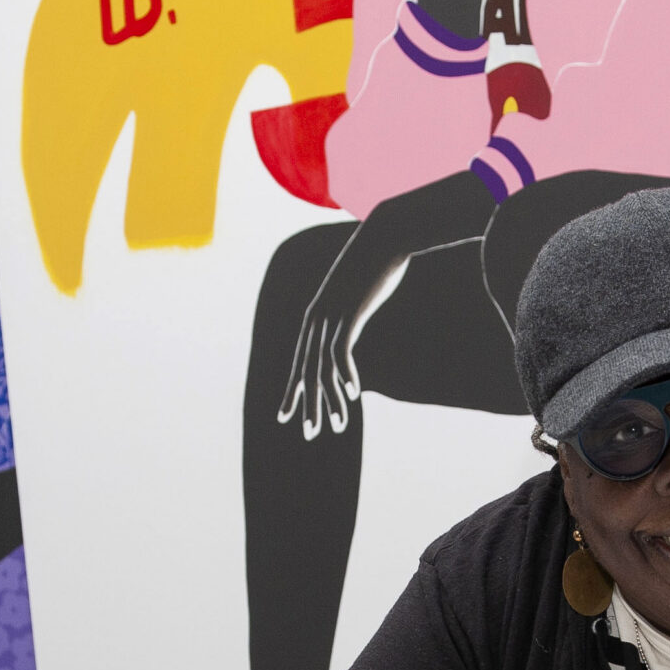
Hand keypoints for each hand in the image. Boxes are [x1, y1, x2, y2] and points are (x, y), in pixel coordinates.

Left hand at [276, 218, 410, 441]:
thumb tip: (350, 323)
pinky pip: (343, 350)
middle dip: (308, 405)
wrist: (384, 235)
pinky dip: (345, 373)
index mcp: (315, 316)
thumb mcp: (356, 291)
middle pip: (306, 371)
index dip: (291, 391)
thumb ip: (349, 310)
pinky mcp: (349, 312)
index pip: (298, 362)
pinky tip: (352, 393)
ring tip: (339, 426)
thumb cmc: (373, 263)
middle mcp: (316, 318)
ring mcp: (331, 315)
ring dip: (331, 400)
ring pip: (323, 367)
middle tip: (309, 433)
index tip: (285, 415)